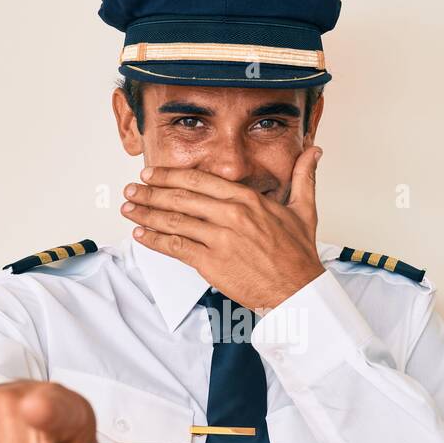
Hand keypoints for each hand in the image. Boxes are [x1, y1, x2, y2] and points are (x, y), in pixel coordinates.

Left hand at [121, 146, 325, 309]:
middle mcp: (231, 215)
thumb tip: (314, 152)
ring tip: (128, 208)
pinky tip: (141, 234)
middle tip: (132, 188)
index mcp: (248, 199)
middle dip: (151, 191)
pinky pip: (176, 248)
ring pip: (175, 221)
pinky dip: (155, 240)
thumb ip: (303, 177)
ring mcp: (220, 239)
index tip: (153, 173)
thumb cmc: (299, 255)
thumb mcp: (304, 209)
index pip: (200, 180)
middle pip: (181, 197)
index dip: (171, 176)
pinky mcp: (212, 263)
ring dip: (146, 213)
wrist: (298, 291)